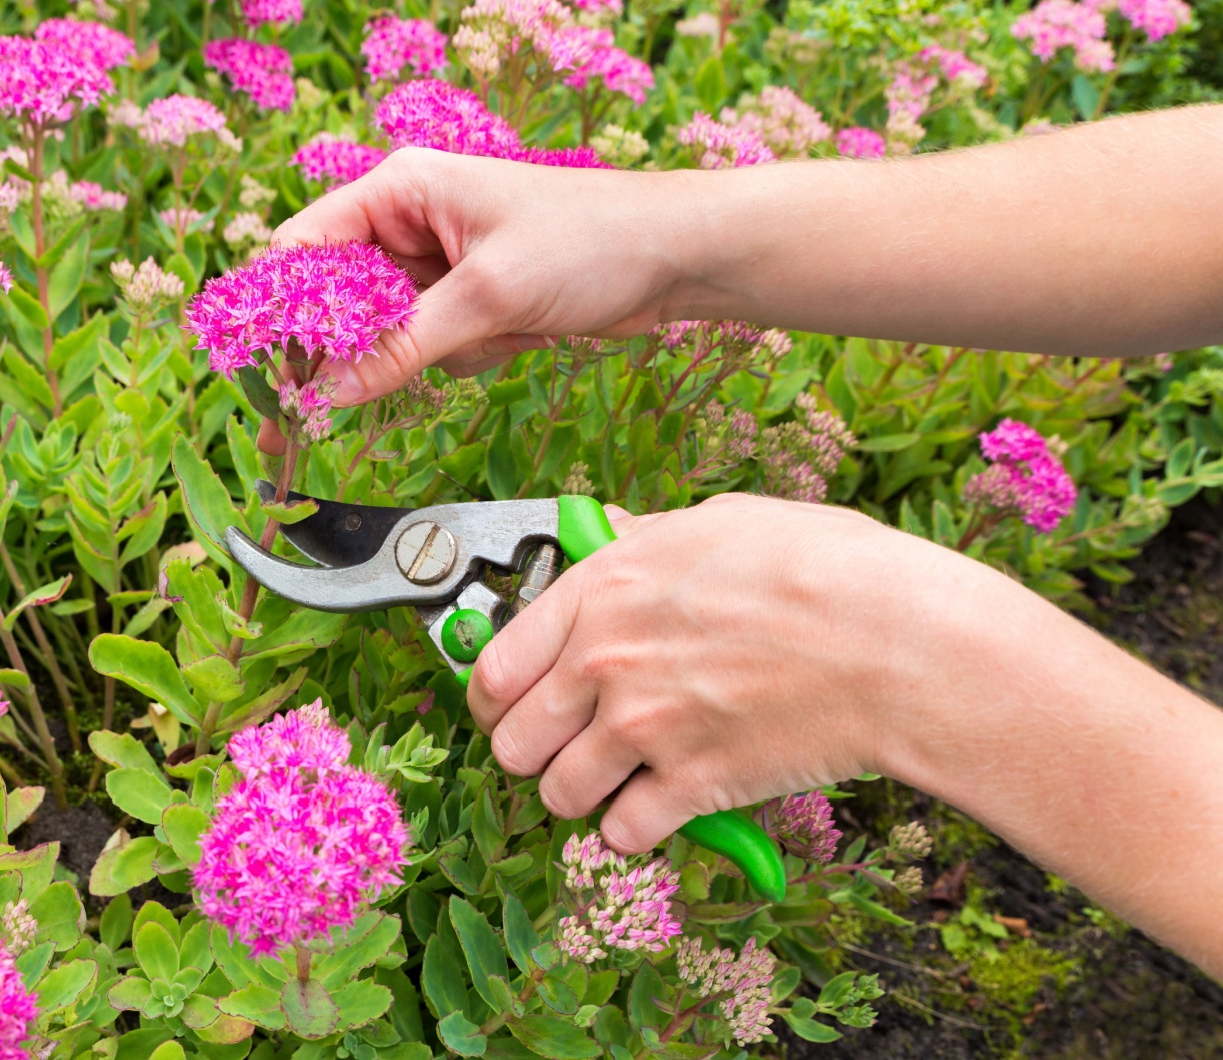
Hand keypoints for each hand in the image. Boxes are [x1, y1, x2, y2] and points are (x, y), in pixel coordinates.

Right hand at [272, 148, 694, 406]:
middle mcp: (411, 221)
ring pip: (388, 333)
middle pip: (339, 299)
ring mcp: (440, 265)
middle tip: (311, 418)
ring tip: (492, 334)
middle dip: (346, 353)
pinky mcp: (470, 301)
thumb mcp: (488, 295)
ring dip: (430, 353)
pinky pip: (433, 346)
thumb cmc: (588, 243)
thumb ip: (402, 346)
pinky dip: (468, 356)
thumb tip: (331, 393)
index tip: (273, 371)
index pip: (306, 247)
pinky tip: (517, 336)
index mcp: (401, 189)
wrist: (675, 258)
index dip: (282, 309)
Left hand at [467, 493, 994, 852]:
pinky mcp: (689, 787)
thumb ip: (646, 539)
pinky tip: (667, 804)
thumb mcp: (719, 524)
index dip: (492, 697)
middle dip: (534, 751)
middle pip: (510, 743)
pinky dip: (637, 830)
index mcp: (600, 592)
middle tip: (569, 747)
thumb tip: (611, 534)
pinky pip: (621, 834)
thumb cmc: (825, 570)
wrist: (899, 644)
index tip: (507, 708)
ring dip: (583, 794)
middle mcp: (603, 664)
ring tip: (622, 776)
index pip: (493, 667)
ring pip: (557, 795)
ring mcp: (642, 730)